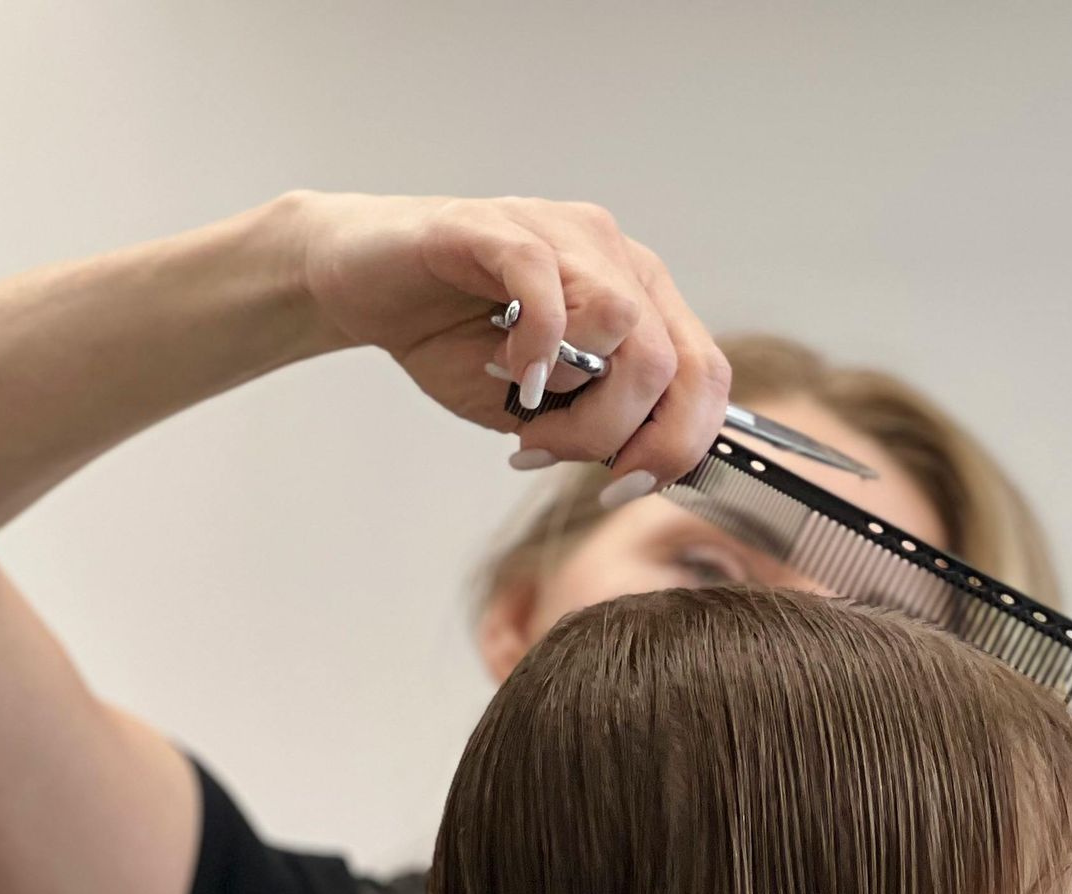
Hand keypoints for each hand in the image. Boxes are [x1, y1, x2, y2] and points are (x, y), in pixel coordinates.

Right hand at [290, 190, 731, 486]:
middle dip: (623, 438)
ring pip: (623, 326)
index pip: (705, 376)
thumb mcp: (544, 409)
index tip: (622, 489)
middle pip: (671, 362)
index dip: (679, 447)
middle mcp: (615, 258)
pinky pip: (545, 283)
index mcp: (642, 301)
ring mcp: (560, 233)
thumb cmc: (456, 343)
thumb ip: (600, 429)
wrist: (366, 288)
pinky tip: (506, 373)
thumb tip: (639, 467)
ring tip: (524, 413)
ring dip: (578, 399)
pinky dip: (536, 347)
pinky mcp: (495, 226)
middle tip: (559, 456)